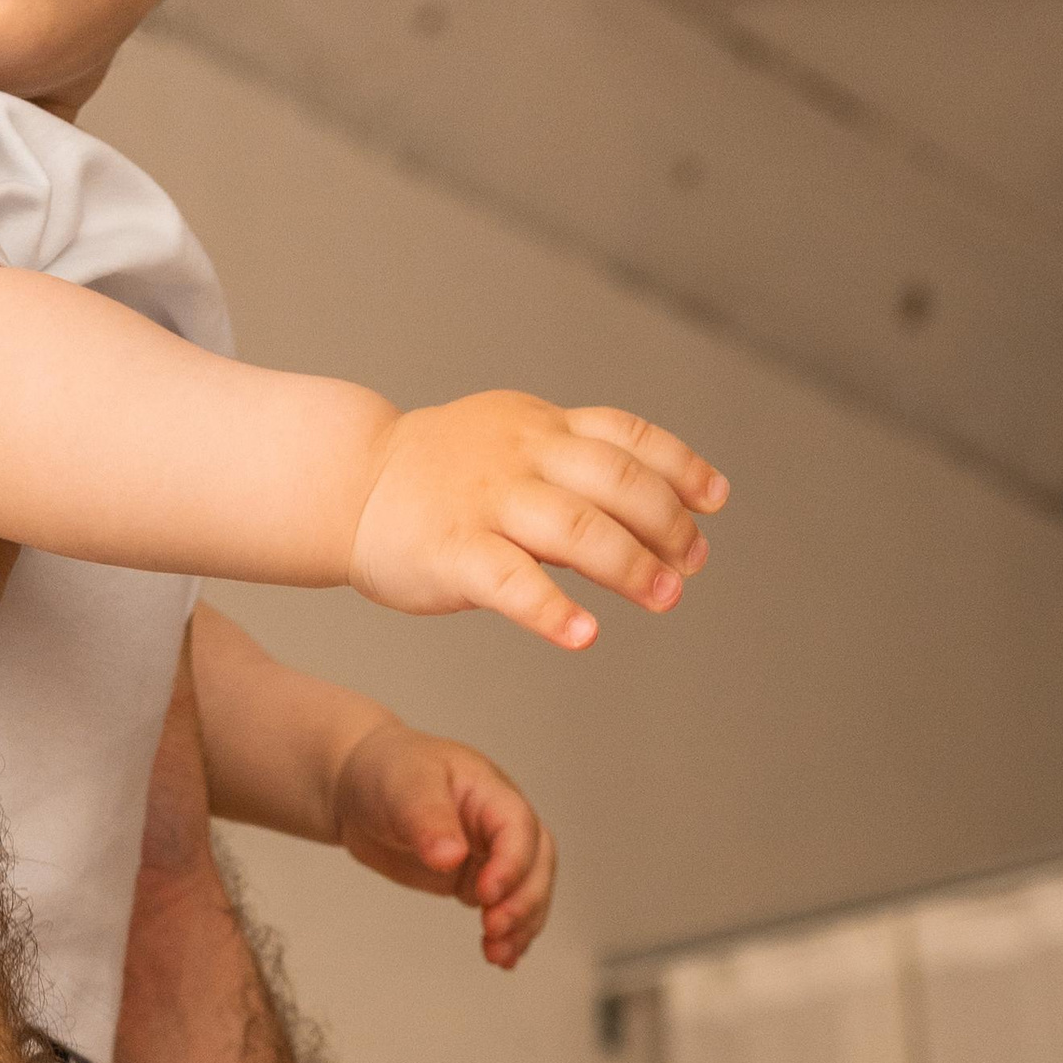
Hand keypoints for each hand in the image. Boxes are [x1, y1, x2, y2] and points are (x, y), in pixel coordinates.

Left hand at [332, 721, 557, 968]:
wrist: (359, 786)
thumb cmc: (386, 771)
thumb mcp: (404, 786)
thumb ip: (428, 820)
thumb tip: (452, 857)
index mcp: (488, 791)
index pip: (518, 828)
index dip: (511, 863)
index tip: (486, 893)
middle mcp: (498, 823)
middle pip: (537, 862)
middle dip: (524, 900)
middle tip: (495, 929)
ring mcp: (489, 853)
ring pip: (528, 889)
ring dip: (521, 924)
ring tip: (498, 955)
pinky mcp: (473, 878)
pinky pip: (503, 906)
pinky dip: (507, 933)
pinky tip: (500, 956)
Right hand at [348, 395, 724, 651]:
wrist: (348, 481)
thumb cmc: (437, 472)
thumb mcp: (510, 443)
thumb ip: (571, 467)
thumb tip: (653, 511)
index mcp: (541, 428)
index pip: (627, 437)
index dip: (679, 467)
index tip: (714, 502)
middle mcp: (522, 457)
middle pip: (617, 483)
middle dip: (667, 525)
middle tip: (691, 564)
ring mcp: (488, 502)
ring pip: (579, 528)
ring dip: (632, 565)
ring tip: (664, 596)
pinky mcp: (453, 551)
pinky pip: (512, 583)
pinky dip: (554, 610)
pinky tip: (584, 635)